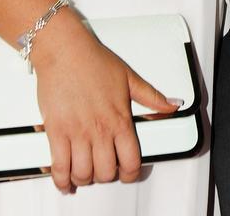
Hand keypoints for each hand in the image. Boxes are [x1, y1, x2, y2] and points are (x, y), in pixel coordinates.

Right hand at [32, 11, 178, 190]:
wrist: (65, 50)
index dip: (131, 174)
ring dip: (85, 178)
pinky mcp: (56, 132)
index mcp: (120, 119)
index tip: (128, 173)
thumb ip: (152, 97)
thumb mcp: (130, 77)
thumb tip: (172, 104)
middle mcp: (99, 129)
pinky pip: (59, 166)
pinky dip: (61, 180)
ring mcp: (77, 133)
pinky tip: (64, 179)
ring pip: (83, 173)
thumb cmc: (94, 60)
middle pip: (106, 172)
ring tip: (85, 171)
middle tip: (104, 169)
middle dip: (106, 176)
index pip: (131, 161)